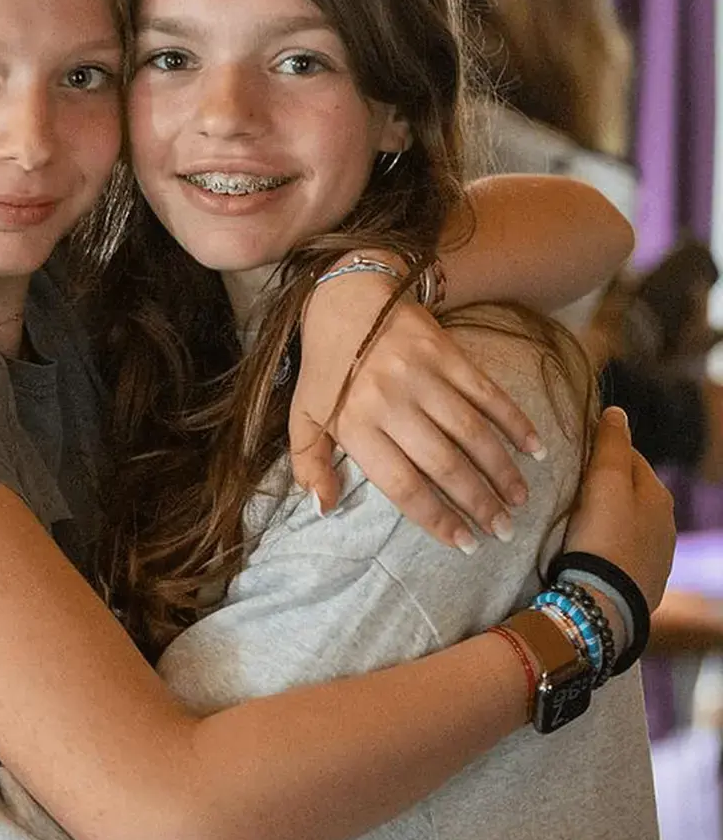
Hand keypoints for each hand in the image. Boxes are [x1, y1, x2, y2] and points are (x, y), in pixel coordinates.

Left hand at [290, 268, 541, 550]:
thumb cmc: (325, 365)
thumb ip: (309, 464)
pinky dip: (516, 422)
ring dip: (502, 471)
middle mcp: (391, 403)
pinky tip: (536, 448)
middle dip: (479, 503)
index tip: (465, 543)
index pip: (403, 485)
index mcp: (356, 425)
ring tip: (519, 500)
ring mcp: (423, 376)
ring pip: (473, 433)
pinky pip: (489, 394)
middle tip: (503, 530)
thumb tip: (323, 509)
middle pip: (445, 464)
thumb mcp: (304, 415)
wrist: (347, 296)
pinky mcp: (448, 352)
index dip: (437, 518)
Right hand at [563, 407, 674, 614]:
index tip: (570, 458)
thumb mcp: (604, 483)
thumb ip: (610, 446)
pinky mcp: (641, 580)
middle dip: (602, 486)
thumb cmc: (602, 537)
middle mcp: (665, 524)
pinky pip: (621, 549)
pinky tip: (587, 548)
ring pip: (626, 521)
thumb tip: (617, 412)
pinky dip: (606, 543)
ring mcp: (656, 555)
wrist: (604, 603)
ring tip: (573, 520)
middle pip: (628, 490)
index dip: (599, 452)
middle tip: (567, 489)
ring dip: (605, 516)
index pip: (628, 456)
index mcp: (659, 495)